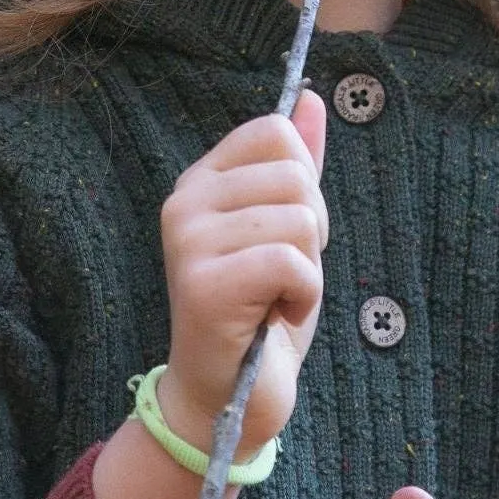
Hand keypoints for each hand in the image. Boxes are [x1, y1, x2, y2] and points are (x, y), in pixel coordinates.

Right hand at [157, 89, 327, 460]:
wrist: (230, 399)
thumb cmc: (261, 311)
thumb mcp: (288, 229)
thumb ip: (297, 166)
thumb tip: (312, 99)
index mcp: (202, 180)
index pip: (276, 131)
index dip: (304, 181)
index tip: (286, 230)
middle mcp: (185, 202)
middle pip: (296, 175)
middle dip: (311, 229)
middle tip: (281, 274)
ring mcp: (187, 242)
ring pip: (298, 218)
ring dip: (308, 268)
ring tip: (274, 297)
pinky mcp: (202, 284)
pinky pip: (290, 261)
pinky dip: (302, 295)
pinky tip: (274, 317)